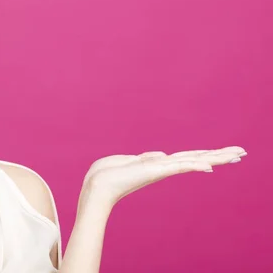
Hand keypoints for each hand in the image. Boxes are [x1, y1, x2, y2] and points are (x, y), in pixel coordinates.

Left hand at [81, 146, 246, 208]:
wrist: (97, 187)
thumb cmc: (107, 174)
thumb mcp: (128, 161)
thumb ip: (147, 158)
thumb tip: (162, 155)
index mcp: (156, 165)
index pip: (185, 158)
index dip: (204, 155)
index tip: (223, 154)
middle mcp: (163, 168)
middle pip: (195, 159)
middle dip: (218, 155)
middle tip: (241, 152)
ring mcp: (160, 170)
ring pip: (193, 161)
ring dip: (215, 157)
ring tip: (237, 154)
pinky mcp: (154, 171)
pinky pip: (178, 166)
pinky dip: (194, 165)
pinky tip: (210, 166)